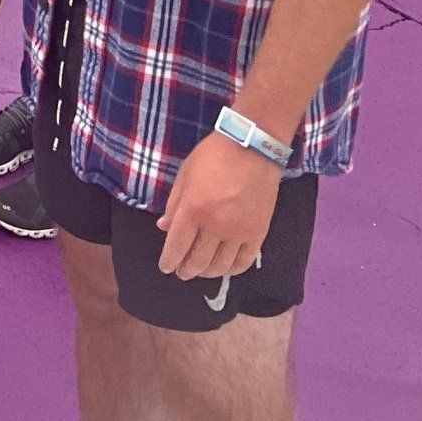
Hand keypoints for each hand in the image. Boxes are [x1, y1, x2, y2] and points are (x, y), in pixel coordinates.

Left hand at [156, 132, 281, 280]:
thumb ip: (174, 204)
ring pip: (221, 265)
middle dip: (186, 270)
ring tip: (201, 271)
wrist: (251, 148)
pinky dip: (232, 270)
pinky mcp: (258, 233)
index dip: (169, 261)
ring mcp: (239, 232)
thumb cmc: (213, 156)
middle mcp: (215, 225)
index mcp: (193, 209)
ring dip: (207, 272)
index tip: (166, 267)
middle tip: (182, 273)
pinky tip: (225, 268)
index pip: (177, 246)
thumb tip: (163, 228)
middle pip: (198, 260)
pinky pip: (244, 261)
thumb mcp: (185, 174)